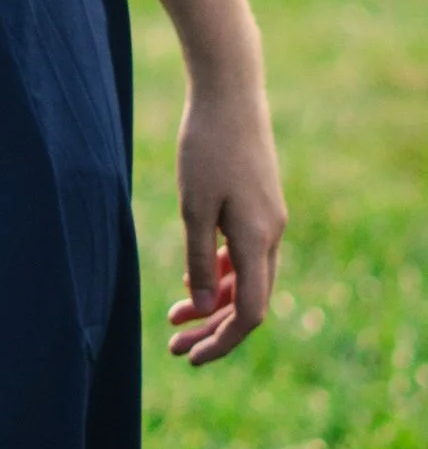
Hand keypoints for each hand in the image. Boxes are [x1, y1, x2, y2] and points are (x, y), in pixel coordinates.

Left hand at [167, 75, 286, 363]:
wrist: (230, 92)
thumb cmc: (206, 146)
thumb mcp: (194, 206)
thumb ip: (200, 259)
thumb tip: (205, 310)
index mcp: (259, 239)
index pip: (251, 313)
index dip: (222, 341)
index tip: (190, 356)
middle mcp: (272, 235)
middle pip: (251, 302)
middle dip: (214, 329)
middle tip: (175, 348)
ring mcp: (270, 220)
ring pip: (248, 279)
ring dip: (215, 302)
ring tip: (175, 318)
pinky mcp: (261, 206)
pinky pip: (246, 254)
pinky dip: (221, 272)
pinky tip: (194, 278)